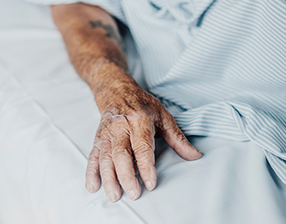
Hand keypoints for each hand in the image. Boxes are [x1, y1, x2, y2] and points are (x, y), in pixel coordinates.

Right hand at [85, 78, 201, 201]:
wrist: (116, 90)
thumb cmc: (141, 104)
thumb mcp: (163, 116)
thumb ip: (177, 138)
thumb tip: (194, 155)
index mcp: (139, 120)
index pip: (142, 146)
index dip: (146, 165)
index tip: (150, 182)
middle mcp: (121, 127)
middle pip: (121, 153)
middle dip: (126, 175)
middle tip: (134, 193)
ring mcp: (107, 133)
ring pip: (105, 157)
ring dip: (108, 177)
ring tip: (114, 195)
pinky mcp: (98, 138)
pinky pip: (93, 155)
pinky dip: (91, 171)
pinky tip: (93, 186)